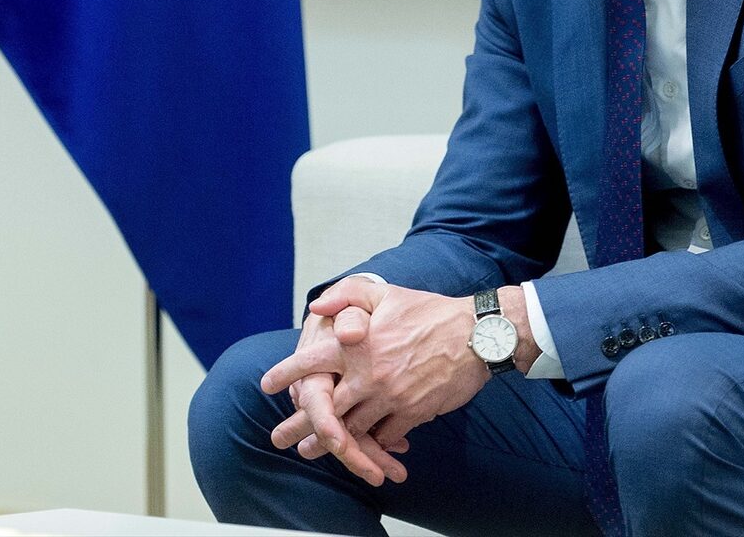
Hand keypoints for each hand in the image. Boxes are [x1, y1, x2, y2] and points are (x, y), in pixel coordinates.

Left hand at [267, 278, 489, 452]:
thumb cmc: (430, 312)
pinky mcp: (412, 413)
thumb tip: (316, 307)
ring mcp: (389, 397)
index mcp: (357, 344)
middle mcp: (368, 374)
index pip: (311, 361)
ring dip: (330, 441)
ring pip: (351, 427)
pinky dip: (370, 443)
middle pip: (324, 407)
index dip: (286, 374)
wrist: (475, 335)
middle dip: (298, 425)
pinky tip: (361, 447)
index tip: (267, 384)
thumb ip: (348, 295)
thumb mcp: (386, 294)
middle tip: (280, 438)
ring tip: (312, 449)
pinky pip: (383, 436)